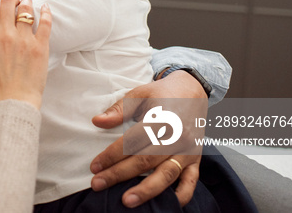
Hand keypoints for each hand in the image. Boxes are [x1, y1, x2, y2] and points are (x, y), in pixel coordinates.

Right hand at [0, 0, 51, 108]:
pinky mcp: (40, 46)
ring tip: (26, 3)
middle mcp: (5, 36)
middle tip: (13, 1)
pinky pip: (45, 22)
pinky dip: (45, 11)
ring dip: (26, 2)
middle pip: (8, 3)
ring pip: (26, 9)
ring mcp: (24, 40)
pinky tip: (44, 7)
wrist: (14, 101)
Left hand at [89, 71, 206, 207]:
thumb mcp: (139, 94)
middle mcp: (177, 137)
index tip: (94, 167)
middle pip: (145, 160)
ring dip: (146, 190)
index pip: (132, 142)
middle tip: (97, 184)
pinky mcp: (196, 159)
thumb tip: (97, 122)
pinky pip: (191, 181)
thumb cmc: (160, 94)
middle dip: (119, 174)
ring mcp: (188, 150)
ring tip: (127, 201)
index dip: (111, 155)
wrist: (192, 90)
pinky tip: (168, 205)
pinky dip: (181, 195)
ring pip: (166, 174)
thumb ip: (119, 109)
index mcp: (161, 119)